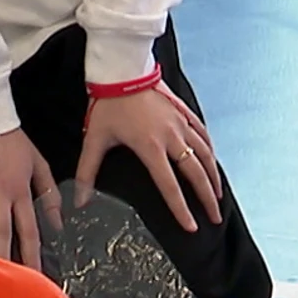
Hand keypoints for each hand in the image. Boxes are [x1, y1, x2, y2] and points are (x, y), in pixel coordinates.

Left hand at [77, 85, 223, 232]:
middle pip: (196, 174)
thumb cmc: (108, 104)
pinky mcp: (182, 111)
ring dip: (213, 176)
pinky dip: (209, 149)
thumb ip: (87, 173)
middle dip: (207, 199)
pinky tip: (212, 159)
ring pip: (204, 154)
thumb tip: (80, 201)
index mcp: (150, 148)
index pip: (170, 187)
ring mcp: (180, 123)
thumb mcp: (94, 140)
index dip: (182, 210)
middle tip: (215, 217)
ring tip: (218, 194)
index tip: (192, 227)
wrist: (121, 70)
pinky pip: (202, 133)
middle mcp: (171, 137)